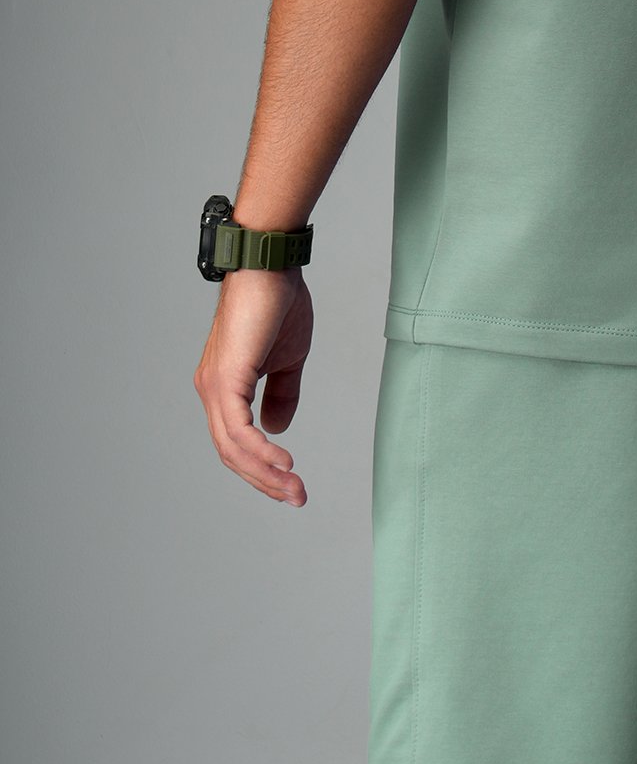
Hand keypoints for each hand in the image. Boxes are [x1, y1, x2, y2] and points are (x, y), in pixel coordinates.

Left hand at [193, 269, 313, 505]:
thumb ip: (282, 392)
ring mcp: (214, 386)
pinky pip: (238, 430)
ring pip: (232, 448)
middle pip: (231, 453)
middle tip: (297, 498)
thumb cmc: (278, 303)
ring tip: (294, 488)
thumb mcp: (288, 358)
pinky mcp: (225, 379)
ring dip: (265, 473)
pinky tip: (283, 463)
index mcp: (224, 387)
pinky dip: (260, 451)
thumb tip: (277, 428)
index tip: (291, 485)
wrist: (270, 265)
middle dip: (265, 481)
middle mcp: (211, 390)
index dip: (262, 468)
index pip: (236, 442)